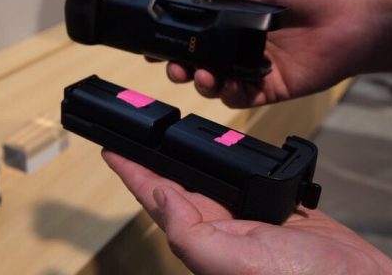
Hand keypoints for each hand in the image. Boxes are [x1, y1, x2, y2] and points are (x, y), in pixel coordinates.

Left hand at [102, 150, 391, 274]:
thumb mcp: (228, 258)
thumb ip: (187, 228)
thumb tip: (158, 195)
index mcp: (203, 239)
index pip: (157, 198)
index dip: (132, 172)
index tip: (109, 150)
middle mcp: (223, 228)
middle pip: (180, 183)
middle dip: (157, 159)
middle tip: (138, 134)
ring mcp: (252, 217)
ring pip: (214, 179)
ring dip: (193, 158)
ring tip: (172, 138)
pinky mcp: (282, 208)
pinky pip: (253, 180)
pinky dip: (238, 164)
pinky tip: (229, 154)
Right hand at [151, 0, 374, 107]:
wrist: (353, 17)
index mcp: (234, 20)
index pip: (195, 32)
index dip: (173, 39)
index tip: (155, 44)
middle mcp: (238, 46)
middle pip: (197, 62)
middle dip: (179, 67)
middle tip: (175, 66)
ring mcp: (252, 69)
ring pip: (215, 84)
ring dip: (202, 83)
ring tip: (202, 75)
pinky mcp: (270, 88)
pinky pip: (243, 98)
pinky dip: (230, 95)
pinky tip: (228, 86)